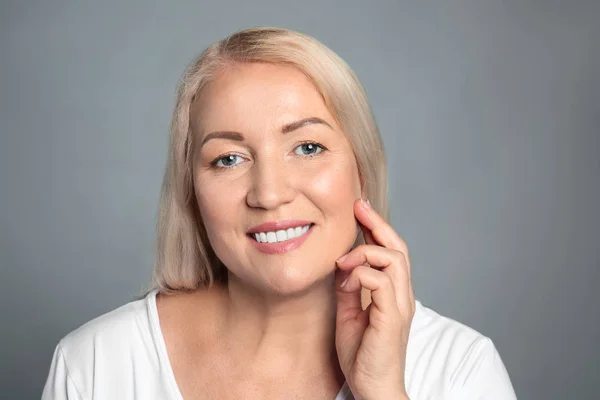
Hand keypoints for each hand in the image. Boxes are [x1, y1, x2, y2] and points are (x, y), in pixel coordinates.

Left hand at [335, 199, 414, 399]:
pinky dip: (360, 274)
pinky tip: (345, 283)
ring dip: (365, 252)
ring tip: (343, 261)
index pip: (391, 252)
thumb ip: (350, 289)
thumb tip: (342, 265)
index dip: (378, 228)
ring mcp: (400, 306)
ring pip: (394, 259)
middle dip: (378, 224)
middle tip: (357, 208)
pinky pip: (381, 282)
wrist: (372, 387)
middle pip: (398, 248)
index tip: (360, 209)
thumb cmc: (362, 354)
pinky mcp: (392, 317)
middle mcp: (402, 296)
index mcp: (394, 294)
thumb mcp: (350, 314)